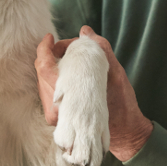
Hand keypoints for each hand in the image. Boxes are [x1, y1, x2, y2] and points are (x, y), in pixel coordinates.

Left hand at [35, 26, 153, 161]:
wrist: (124, 133)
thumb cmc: (122, 104)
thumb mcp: (115, 73)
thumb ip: (100, 50)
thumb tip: (85, 32)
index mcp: (68, 98)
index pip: (44, 67)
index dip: (44, 48)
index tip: (50, 37)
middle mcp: (56, 109)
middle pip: (42, 72)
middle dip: (52, 54)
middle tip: (69, 47)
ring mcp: (54, 115)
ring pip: (43, 81)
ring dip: (52, 66)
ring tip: (70, 58)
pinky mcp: (56, 118)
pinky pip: (48, 91)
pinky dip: (55, 77)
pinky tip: (68, 73)